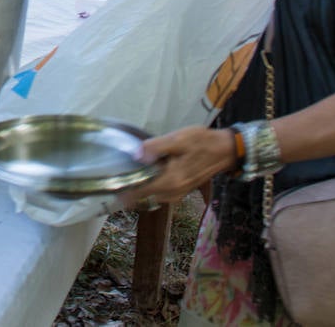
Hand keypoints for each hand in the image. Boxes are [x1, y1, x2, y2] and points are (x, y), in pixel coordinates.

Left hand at [120, 126, 235, 211]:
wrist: (225, 150)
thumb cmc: (202, 142)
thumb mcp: (179, 139)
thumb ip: (156, 147)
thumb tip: (137, 155)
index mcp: (170, 181)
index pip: (140, 191)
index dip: (124, 189)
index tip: (110, 184)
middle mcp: (173, 192)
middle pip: (144, 196)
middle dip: (129, 189)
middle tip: (115, 175)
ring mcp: (178, 193)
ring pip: (152, 196)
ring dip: (140, 188)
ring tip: (128, 174)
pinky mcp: (181, 190)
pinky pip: (160, 193)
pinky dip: (150, 187)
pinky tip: (146, 173)